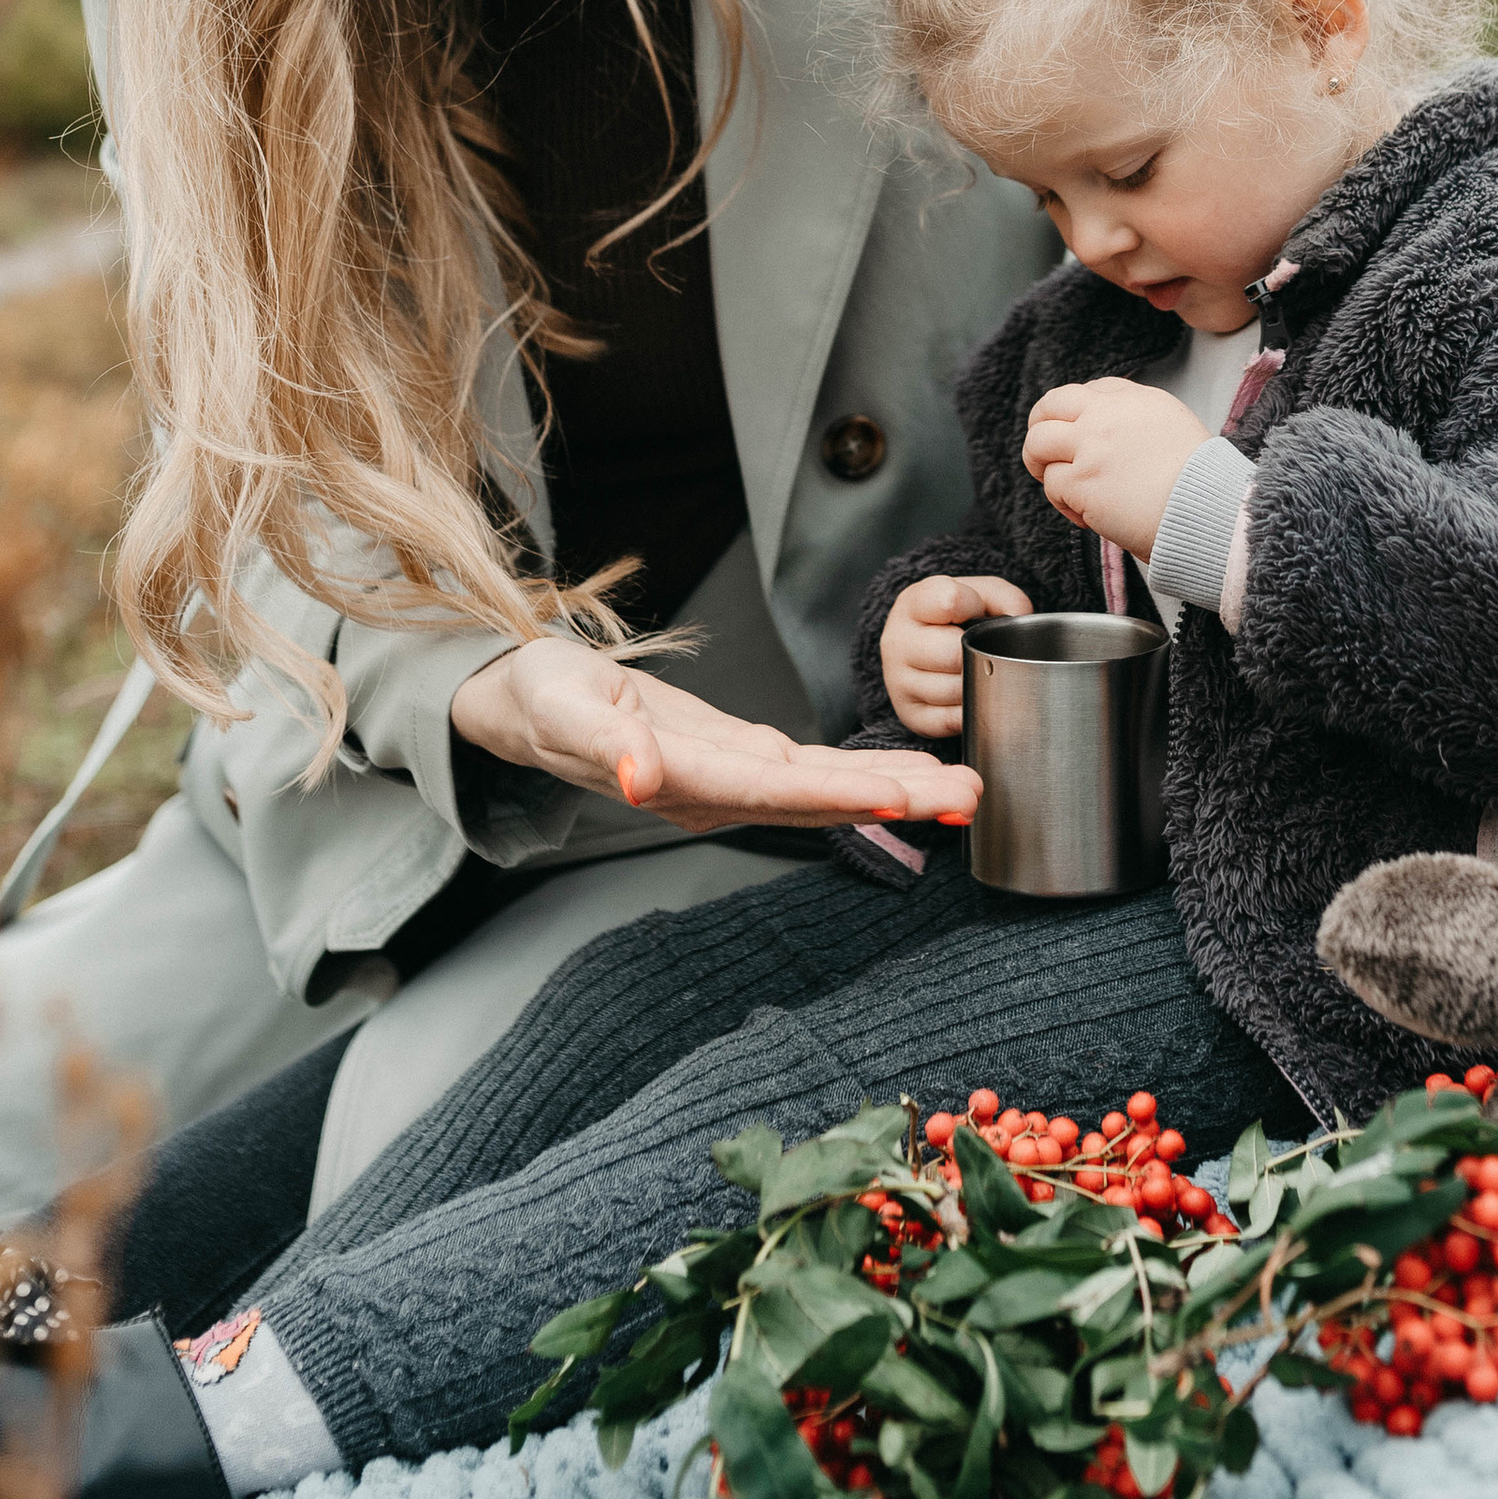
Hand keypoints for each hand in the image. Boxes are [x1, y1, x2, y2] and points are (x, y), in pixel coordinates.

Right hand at [452, 638, 978, 832]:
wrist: (525, 704)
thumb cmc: (542, 699)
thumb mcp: (562, 707)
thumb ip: (608, 741)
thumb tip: (644, 777)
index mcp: (679, 779)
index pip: (775, 790)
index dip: (842, 793)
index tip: (905, 794)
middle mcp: (716, 791)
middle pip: (818, 799)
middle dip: (897, 796)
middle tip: (972, 794)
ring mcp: (730, 780)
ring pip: (825, 790)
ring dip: (895, 789)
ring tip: (964, 789)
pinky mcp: (738, 758)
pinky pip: (811, 772)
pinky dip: (863, 771)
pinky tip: (910, 774)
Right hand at [880, 575, 1032, 735]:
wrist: (919, 647)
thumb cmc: (953, 619)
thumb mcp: (975, 594)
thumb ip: (1004, 597)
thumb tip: (1019, 618)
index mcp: (913, 604)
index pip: (949, 601)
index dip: (975, 606)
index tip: (978, 610)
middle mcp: (898, 642)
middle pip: (951, 654)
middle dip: (977, 653)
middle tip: (984, 648)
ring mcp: (899, 681)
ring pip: (954, 691)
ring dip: (978, 685)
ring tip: (979, 671)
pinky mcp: (910, 714)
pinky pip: (950, 721)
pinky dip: (971, 712)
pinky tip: (973, 696)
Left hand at [1021, 377, 1211, 559]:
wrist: (1207, 510)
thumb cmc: (1200, 482)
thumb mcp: (1176, 428)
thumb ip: (1139, 422)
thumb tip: (1112, 438)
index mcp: (1138, 399)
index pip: (1090, 391)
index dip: (1074, 412)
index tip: (1076, 431)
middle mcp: (1108, 415)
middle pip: (1052, 405)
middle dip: (1040, 425)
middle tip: (1043, 450)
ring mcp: (1091, 447)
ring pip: (1038, 442)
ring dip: (1040, 463)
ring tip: (1056, 482)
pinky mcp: (1081, 481)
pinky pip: (1051, 484)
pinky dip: (1062, 502)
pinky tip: (1084, 515)